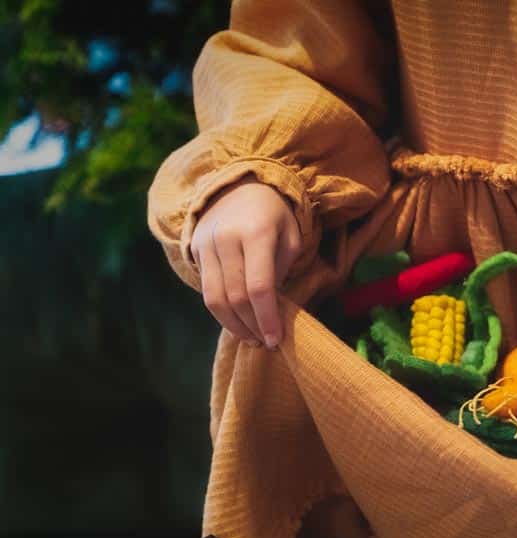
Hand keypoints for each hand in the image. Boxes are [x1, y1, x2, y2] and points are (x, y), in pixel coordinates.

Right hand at [190, 177, 302, 347]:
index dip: (266, 317)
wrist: (239, 185)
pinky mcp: (195, 250)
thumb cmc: (275, 217)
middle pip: (236, 296)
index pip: (259, 286)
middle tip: (266, 342)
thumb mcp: (290, 237)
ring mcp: (207, 244)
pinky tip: (237, 324)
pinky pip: (206, 291)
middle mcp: (227, 238)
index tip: (275, 339)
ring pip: (216, 298)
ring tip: (252, 339)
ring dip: (234, 325)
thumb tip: (270, 309)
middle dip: (252, 325)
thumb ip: (281, 271)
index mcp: (256, 232)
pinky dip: (221, 313)